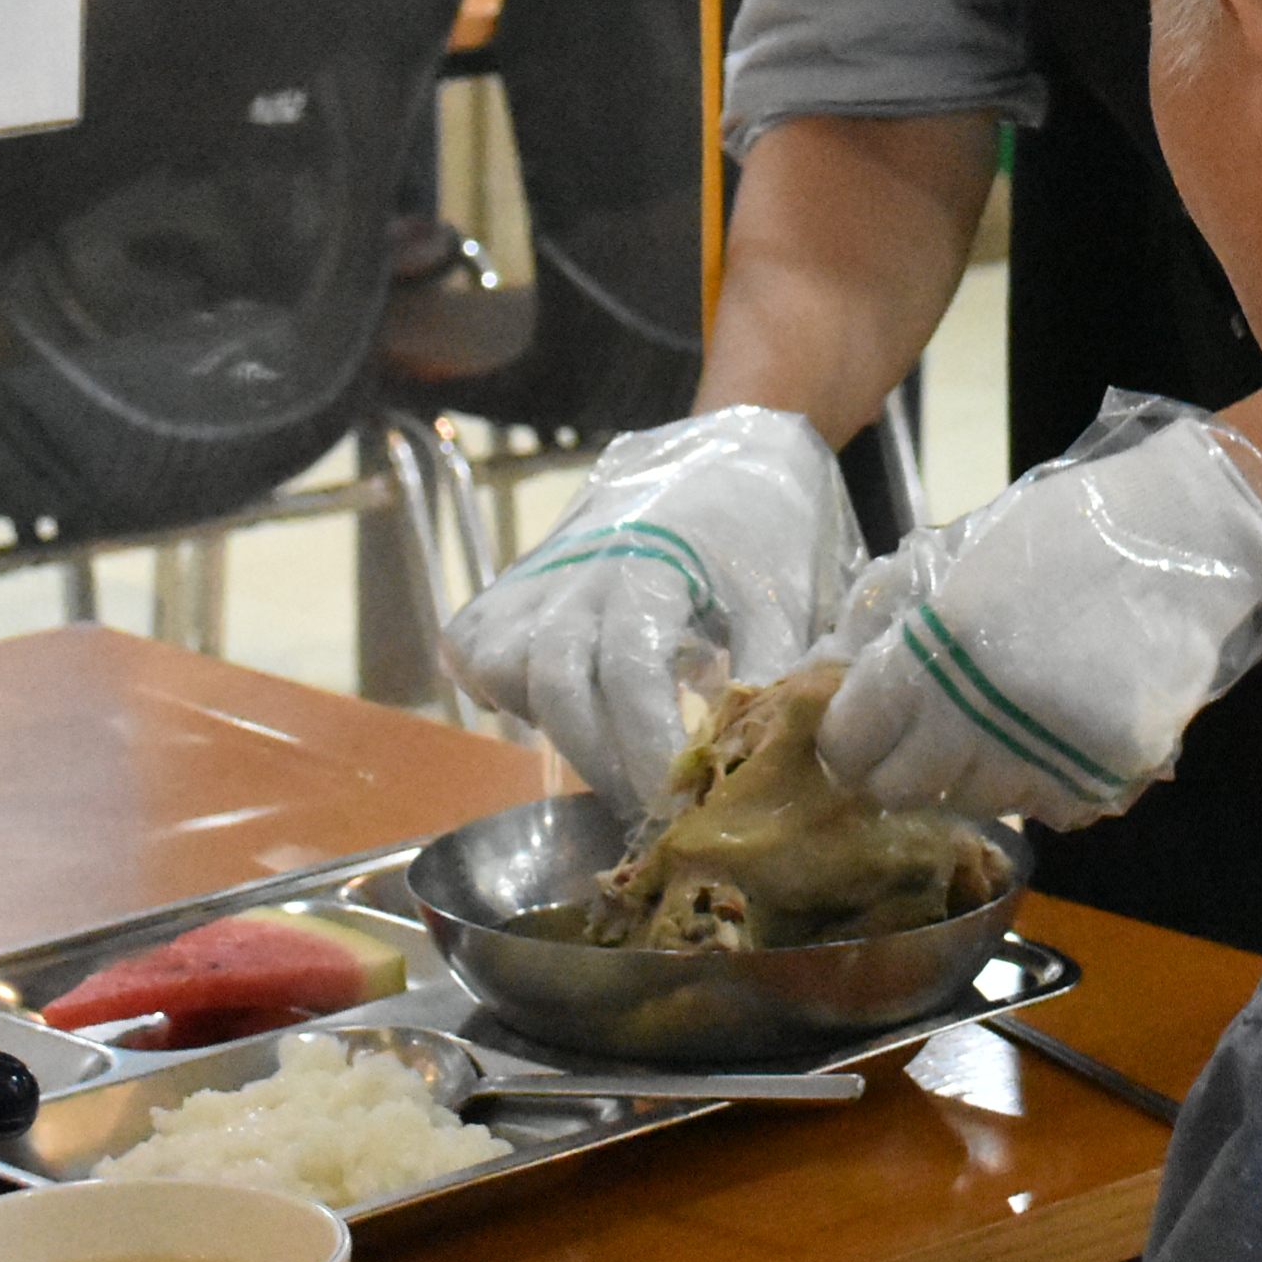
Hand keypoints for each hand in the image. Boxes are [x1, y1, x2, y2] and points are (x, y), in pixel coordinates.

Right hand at [439, 407, 852, 822]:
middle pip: (556, 680)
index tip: (678, 803)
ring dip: (550, 726)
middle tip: (647, 806)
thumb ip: (772, 667)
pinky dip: (501, 690)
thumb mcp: (784, 594)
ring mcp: (540, 572)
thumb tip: (756, 751)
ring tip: (610, 758)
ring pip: (504, 664)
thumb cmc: (760, 532)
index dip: (647, 744)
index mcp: (653, 565)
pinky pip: (477, 649)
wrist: (721, 454)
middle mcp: (581, 567)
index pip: (630, 669)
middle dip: (598, 760)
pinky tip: (555, 710)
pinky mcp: (514, 582)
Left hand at [817, 405, 1261, 827]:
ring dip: (984, 776)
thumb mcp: (967, 552)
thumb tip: (842, 664)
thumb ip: (903, 611)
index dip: (849, 744)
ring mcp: (1046, 750)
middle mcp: (981, 711)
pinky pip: (1054, 811)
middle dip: (907, 770)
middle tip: (929, 744)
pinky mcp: (1106, 773)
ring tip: (1009, 728)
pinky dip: (1050, 787)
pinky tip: (1060, 740)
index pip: (855, 739)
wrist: (1187, 537)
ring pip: (982, 805)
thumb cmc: (1069, 531)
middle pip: (906, 790)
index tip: (859, 742)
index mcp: (935, 646)